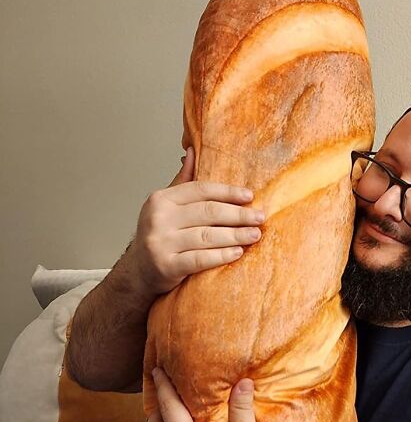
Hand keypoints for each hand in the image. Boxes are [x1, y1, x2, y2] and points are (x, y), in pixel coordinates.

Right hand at [129, 146, 265, 295]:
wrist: (139, 271)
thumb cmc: (160, 235)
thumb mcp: (166, 206)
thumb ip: (182, 181)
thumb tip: (192, 150)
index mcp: (161, 199)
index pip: (200, 190)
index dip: (227, 192)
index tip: (249, 196)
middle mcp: (158, 218)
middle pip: (207, 212)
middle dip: (238, 214)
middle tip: (259, 217)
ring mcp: (161, 243)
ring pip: (207, 236)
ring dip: (235, 235)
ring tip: (254, 235)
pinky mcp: (167, 266)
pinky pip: (200, 259)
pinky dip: (221, 255)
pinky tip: (238, 253)